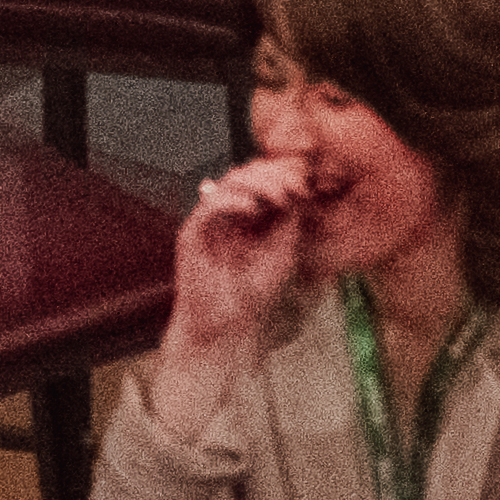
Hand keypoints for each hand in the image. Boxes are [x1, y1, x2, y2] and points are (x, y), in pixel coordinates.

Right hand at [159, 153, 316, 374]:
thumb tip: (301, 185)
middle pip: (249, 172)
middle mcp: (230, 213)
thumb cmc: (254, 294)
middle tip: (296, 185)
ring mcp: (210, 222)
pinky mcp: (191, 233)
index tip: (308, 183)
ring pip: (230, 182)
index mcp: (252, 214)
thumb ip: (290, 218)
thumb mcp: (284, 250)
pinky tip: (253, 207)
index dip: (286, 174)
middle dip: (275, 173)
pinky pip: (209, 205)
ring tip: (280, 197)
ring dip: (258, 183)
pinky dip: (232, 200)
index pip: (267, 178)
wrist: (225, 327)